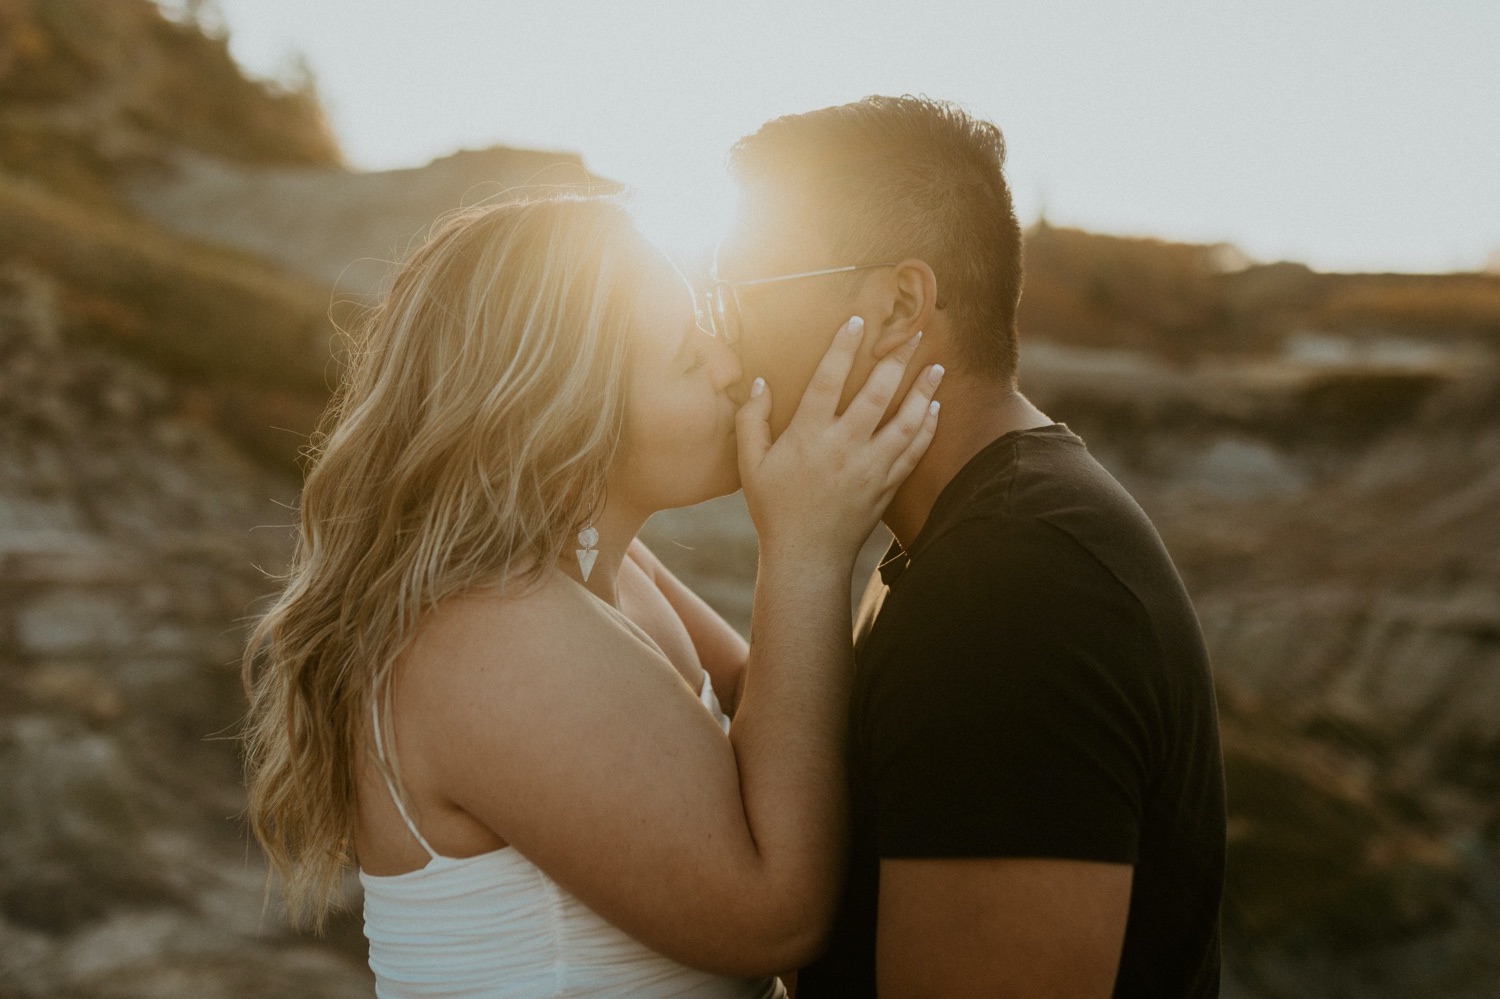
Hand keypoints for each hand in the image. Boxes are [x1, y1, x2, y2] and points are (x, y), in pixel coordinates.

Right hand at [736, 316, 942, 563]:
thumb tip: (760, 382)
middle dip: (898, 359)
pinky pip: (914, 451)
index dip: (843, 347)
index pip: (828, 379)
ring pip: (906, 421)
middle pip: (878, 393)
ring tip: (937, 366)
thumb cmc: (774, 509)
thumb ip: (751, 420)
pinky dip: (927, 427)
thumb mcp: (750, 465)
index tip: (858, 320)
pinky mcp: (887, 486)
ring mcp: (870, 467)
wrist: (806, 557)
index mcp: (808, 436)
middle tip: (915, 332)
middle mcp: (843, 447)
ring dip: (924, 390)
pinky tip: (934, 409)